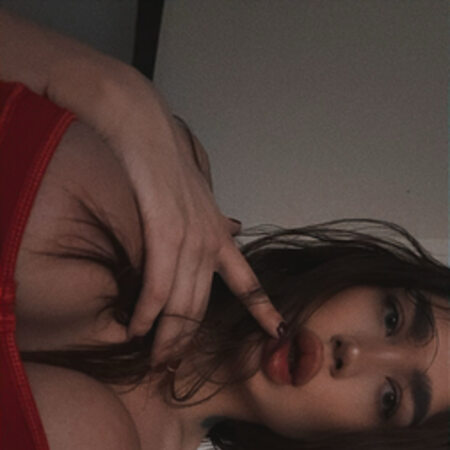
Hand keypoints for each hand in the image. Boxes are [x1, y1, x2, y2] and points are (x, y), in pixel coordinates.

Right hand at [98, 72, 286, 366]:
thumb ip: (216, 221)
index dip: (264, 309)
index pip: (247, 282)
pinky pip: (157, 286)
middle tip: (172, 365)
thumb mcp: (201, 197)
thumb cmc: (170, 165)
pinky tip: (136, 327)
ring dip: (166, 335)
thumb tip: (237, 228)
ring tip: (155, 358)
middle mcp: (210, 242)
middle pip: (203, 305)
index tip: (279, 333)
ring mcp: (189, 239)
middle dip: (187, 339)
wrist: (148, 133)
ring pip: (181, 303)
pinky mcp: (164, 234)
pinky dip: (147, 312)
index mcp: (220, 236)